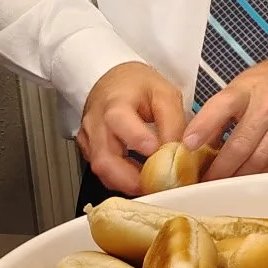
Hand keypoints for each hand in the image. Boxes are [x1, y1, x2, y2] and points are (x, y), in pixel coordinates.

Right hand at [76, 62, 186, 194]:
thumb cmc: (139, 85)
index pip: (119, 121)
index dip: (137, 139)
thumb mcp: (164, 94)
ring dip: (126, 183)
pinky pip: (102, 171)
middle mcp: (96, 123)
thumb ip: (173, 122)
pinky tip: (139, 180)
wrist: (113, 81)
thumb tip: (179, 152)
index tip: (157, 151)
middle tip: (156, 185)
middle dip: (130, 178)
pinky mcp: (88, 150)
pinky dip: (120, 179)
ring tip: (152, 185)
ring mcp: (88, 139)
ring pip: (101, 170)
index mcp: (115, 103)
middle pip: (104, 158)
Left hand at [185, 50, 267, 177]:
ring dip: (238, 176)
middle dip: (220, 168)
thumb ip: (220, 112)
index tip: (187, 145)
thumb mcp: (240, 86)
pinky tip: (248, 177)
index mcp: (247, 89)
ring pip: (259, 159)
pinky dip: (259, 173)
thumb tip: (198, 140)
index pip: (223, 106)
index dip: (204, 126)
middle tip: (205, 180)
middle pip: (241, 144)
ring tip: (224, 183)